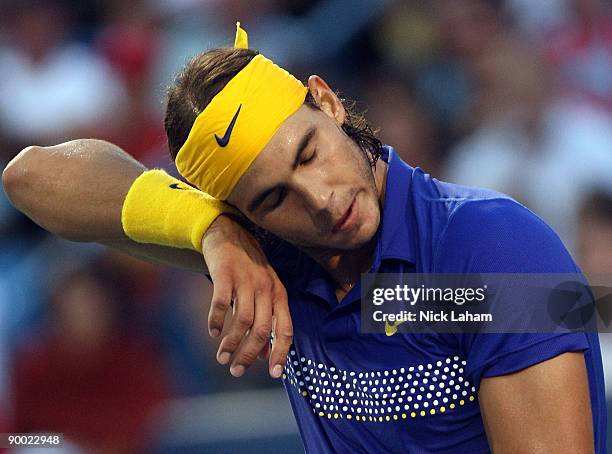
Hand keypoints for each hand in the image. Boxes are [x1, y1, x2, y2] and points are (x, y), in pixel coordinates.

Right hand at [202, 215, 292, 378]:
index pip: (285, 329)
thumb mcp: (265, 291)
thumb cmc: (248, 267)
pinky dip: (216, 320)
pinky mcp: (225, 273)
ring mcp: (246, 280)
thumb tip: (265, 354)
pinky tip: (213, 332)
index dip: (281, 353)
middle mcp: (266, 288)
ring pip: (242, 320)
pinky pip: (221, 302)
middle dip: (250, 354)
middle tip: (237, 371)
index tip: (274, 374)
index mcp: (279, 294)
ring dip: (232, 343)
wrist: (229, 232)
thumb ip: (267, 319)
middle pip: (262, 329)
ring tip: (222, 357)